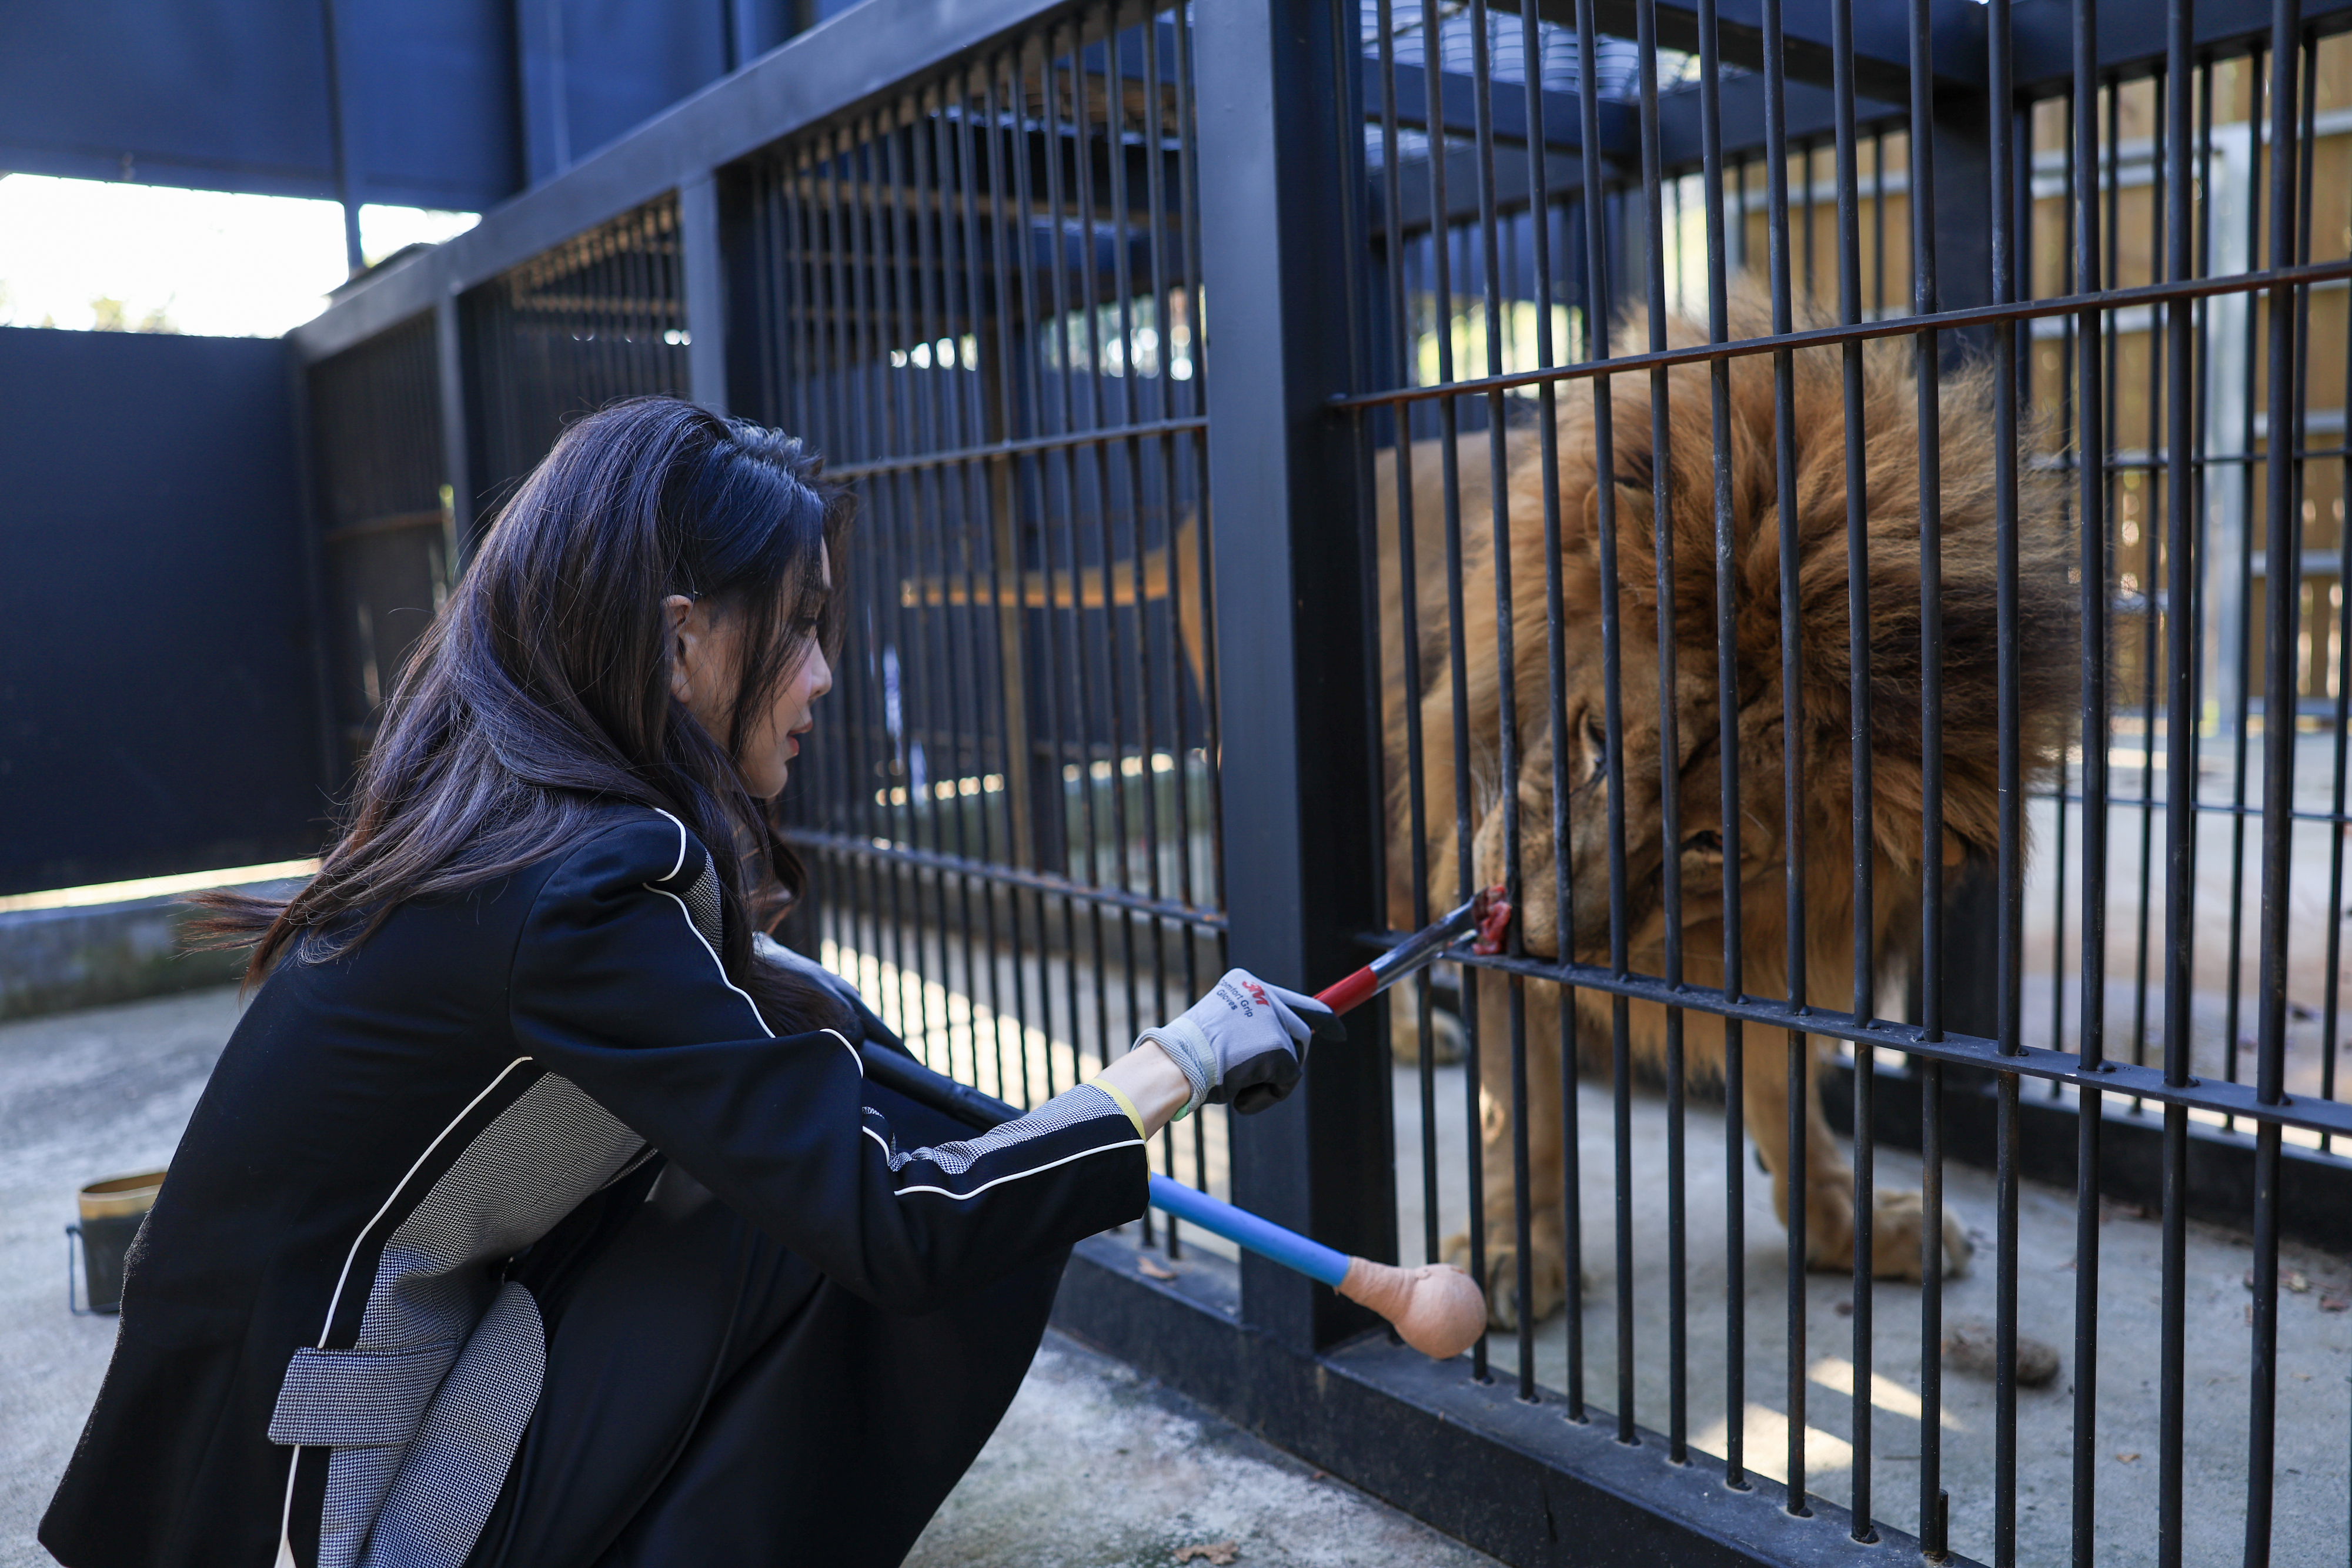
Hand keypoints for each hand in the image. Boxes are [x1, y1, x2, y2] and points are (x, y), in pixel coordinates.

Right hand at [1135, 968, 1344, 1116]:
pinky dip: (1269, 1094)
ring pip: (1295, 1058)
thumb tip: (1285, 1052)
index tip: (1337, 1032)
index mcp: (1243, 983)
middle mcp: (1262, 993)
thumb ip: (1251, 1031)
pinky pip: (1289, 1080)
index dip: (1321, 1019)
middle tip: (1276, 1080)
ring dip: (1272, 1079)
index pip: (1293, 998)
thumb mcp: (1220, 1031)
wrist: (1172, 1066)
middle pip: (1300, 1030)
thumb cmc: (1187, 1057)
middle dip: (1295, 1057)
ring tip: (1236, 1084)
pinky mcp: (1279, 1048)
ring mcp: (1272, 1019)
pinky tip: (1239, 1094)